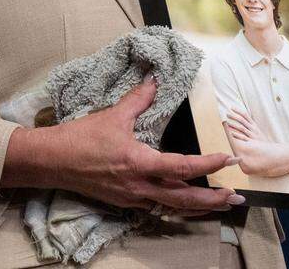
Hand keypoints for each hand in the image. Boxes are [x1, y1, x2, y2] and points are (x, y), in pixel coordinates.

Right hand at [1, 79, 242, 216]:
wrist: (52, 162)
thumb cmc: (80, 139)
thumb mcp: (113, 115)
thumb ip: (139, 98)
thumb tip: (156, 81)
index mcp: (139, 163)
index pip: (182, 168)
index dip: (208, 164)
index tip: (228, 159)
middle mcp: (139, 186)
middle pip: (184, 199)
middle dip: (213, 200)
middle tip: (236, 199)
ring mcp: (132, 198)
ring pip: (172, 207)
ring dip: (198, 206)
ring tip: (219, 203)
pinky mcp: (124, 201)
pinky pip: (157, 206)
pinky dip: (176, 205)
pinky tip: (186, 202)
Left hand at [224, 107, 266, 142]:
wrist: (268, 149)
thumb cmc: (260, 140)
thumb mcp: (257, 131)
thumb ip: (250, 126)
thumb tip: (242, 120)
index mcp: (254, 125)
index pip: (246, 115)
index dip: (238, 111)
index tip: (231, 107)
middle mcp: (253, 128)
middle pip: (242, 120)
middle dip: (234, 116)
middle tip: (227, 113)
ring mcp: (252, 135)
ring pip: (241, 128)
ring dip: (233, 124)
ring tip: (226, 122)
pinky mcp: (250, 142)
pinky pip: (242, 137)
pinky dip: (236, 134)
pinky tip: (230, 133)